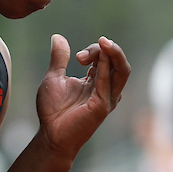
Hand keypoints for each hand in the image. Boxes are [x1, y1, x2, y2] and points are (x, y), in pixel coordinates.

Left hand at [35, 34, 130, 160]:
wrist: (49, 135)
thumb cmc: (52, 110)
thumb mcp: (54, 77)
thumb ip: (58, 58)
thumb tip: (57, 36)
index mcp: (96, 81)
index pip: (105, 58)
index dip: (94, 50)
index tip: (77, 56)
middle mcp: (105, 88)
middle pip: (118, 63)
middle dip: (106, 50)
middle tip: (86, 52)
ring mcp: (107, 98)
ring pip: (122, 72)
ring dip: (115, 55)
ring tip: (105, 43)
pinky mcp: (102, 107)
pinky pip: (108, 84)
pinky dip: (105, 69)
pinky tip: (99, 58)